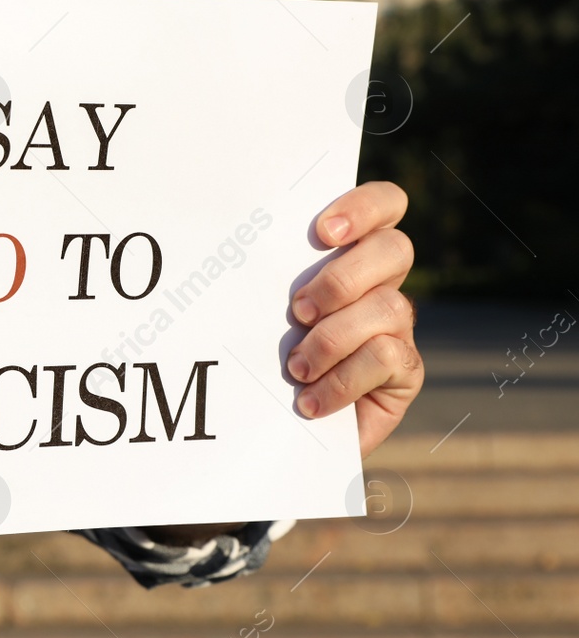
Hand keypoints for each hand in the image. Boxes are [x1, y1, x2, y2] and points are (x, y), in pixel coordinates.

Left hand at [286, 180, 423, 456]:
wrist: (278, 432)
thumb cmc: (262, 360)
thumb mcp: (259, 314)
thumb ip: (265, 278)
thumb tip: (231, 248)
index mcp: (349, 256)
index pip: (384, 205)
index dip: (364, 206)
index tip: (321, 232)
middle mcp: (381, 284)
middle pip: (395, 248)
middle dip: (343, 278)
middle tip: (298, 310)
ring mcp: (398, 327)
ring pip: (389, 306)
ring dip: (332, 338)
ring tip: (296, 367)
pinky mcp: (406, 371)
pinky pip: (387, 356)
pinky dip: (342, 379)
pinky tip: (310, 400)